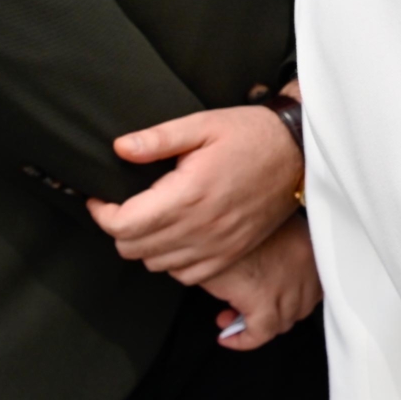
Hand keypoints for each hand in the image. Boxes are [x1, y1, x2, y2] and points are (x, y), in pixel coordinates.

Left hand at [86, 103, 302, 285]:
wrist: (298, 153)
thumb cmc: (251, 135)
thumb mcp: (203, 124)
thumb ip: (158, 139)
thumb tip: (119, 149)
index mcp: (188, 194)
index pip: (123, 224)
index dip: (102, 213)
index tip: (102, 198)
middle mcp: (200, 227)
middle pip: (133, 248)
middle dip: (120, 228)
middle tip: (125, 206)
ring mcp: (217, 246)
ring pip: (155, 265)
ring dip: (144, 246)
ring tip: (151, 219)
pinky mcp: (231, 254)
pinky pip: (185, 275)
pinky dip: (171, 261)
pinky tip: (176, 236)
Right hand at [202, 212, 320, 350]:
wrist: (208, 216)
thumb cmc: (229, 216)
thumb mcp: (265, 225)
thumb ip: (277, 248)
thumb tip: (270, 271)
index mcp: (308, 246)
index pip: (315, 285)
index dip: (292, 298)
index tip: (274, 300)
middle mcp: (305, 266)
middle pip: (300, 306)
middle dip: (275, 313)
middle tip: (250, 310)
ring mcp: (287, 284)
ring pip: (281, 322)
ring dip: (256, 326)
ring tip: (231, 317)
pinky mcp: (263, 299)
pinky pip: (260, 333)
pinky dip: (244, 340)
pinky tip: (227, 335)